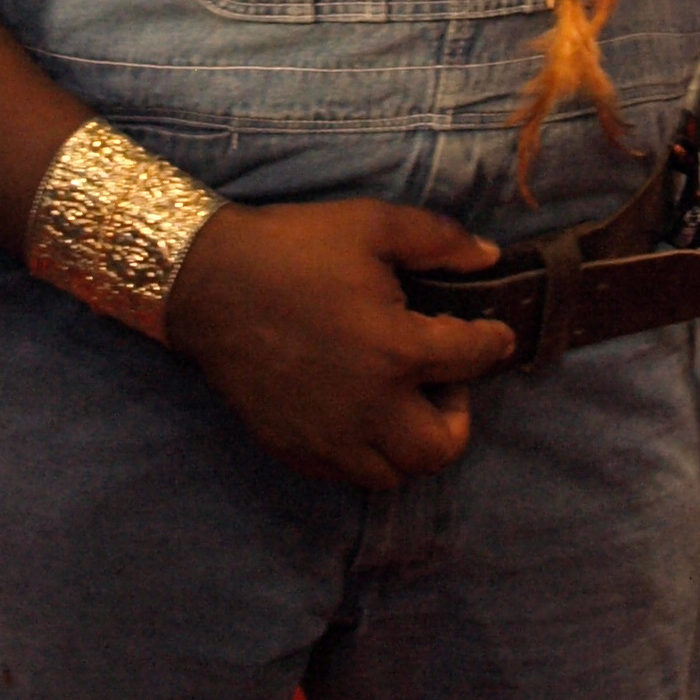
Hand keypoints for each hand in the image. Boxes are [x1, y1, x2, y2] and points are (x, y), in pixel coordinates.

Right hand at [165, 197, 516, 489]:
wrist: (206, 282)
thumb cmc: (291, 249)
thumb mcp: (371, 225)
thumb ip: (438, 241)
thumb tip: (488, 257)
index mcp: (396, 349)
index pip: (473, 359)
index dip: (493, 341)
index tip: (493, 335)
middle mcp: (369, 406)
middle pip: (442, 446)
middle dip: (457, 414)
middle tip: (442, 379)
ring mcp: (329, 436)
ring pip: (395, 472)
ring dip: (411, 438)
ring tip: (400, 398)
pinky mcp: (294, 448)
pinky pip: (348, 474)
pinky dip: (367, 452)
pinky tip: (359, 411)